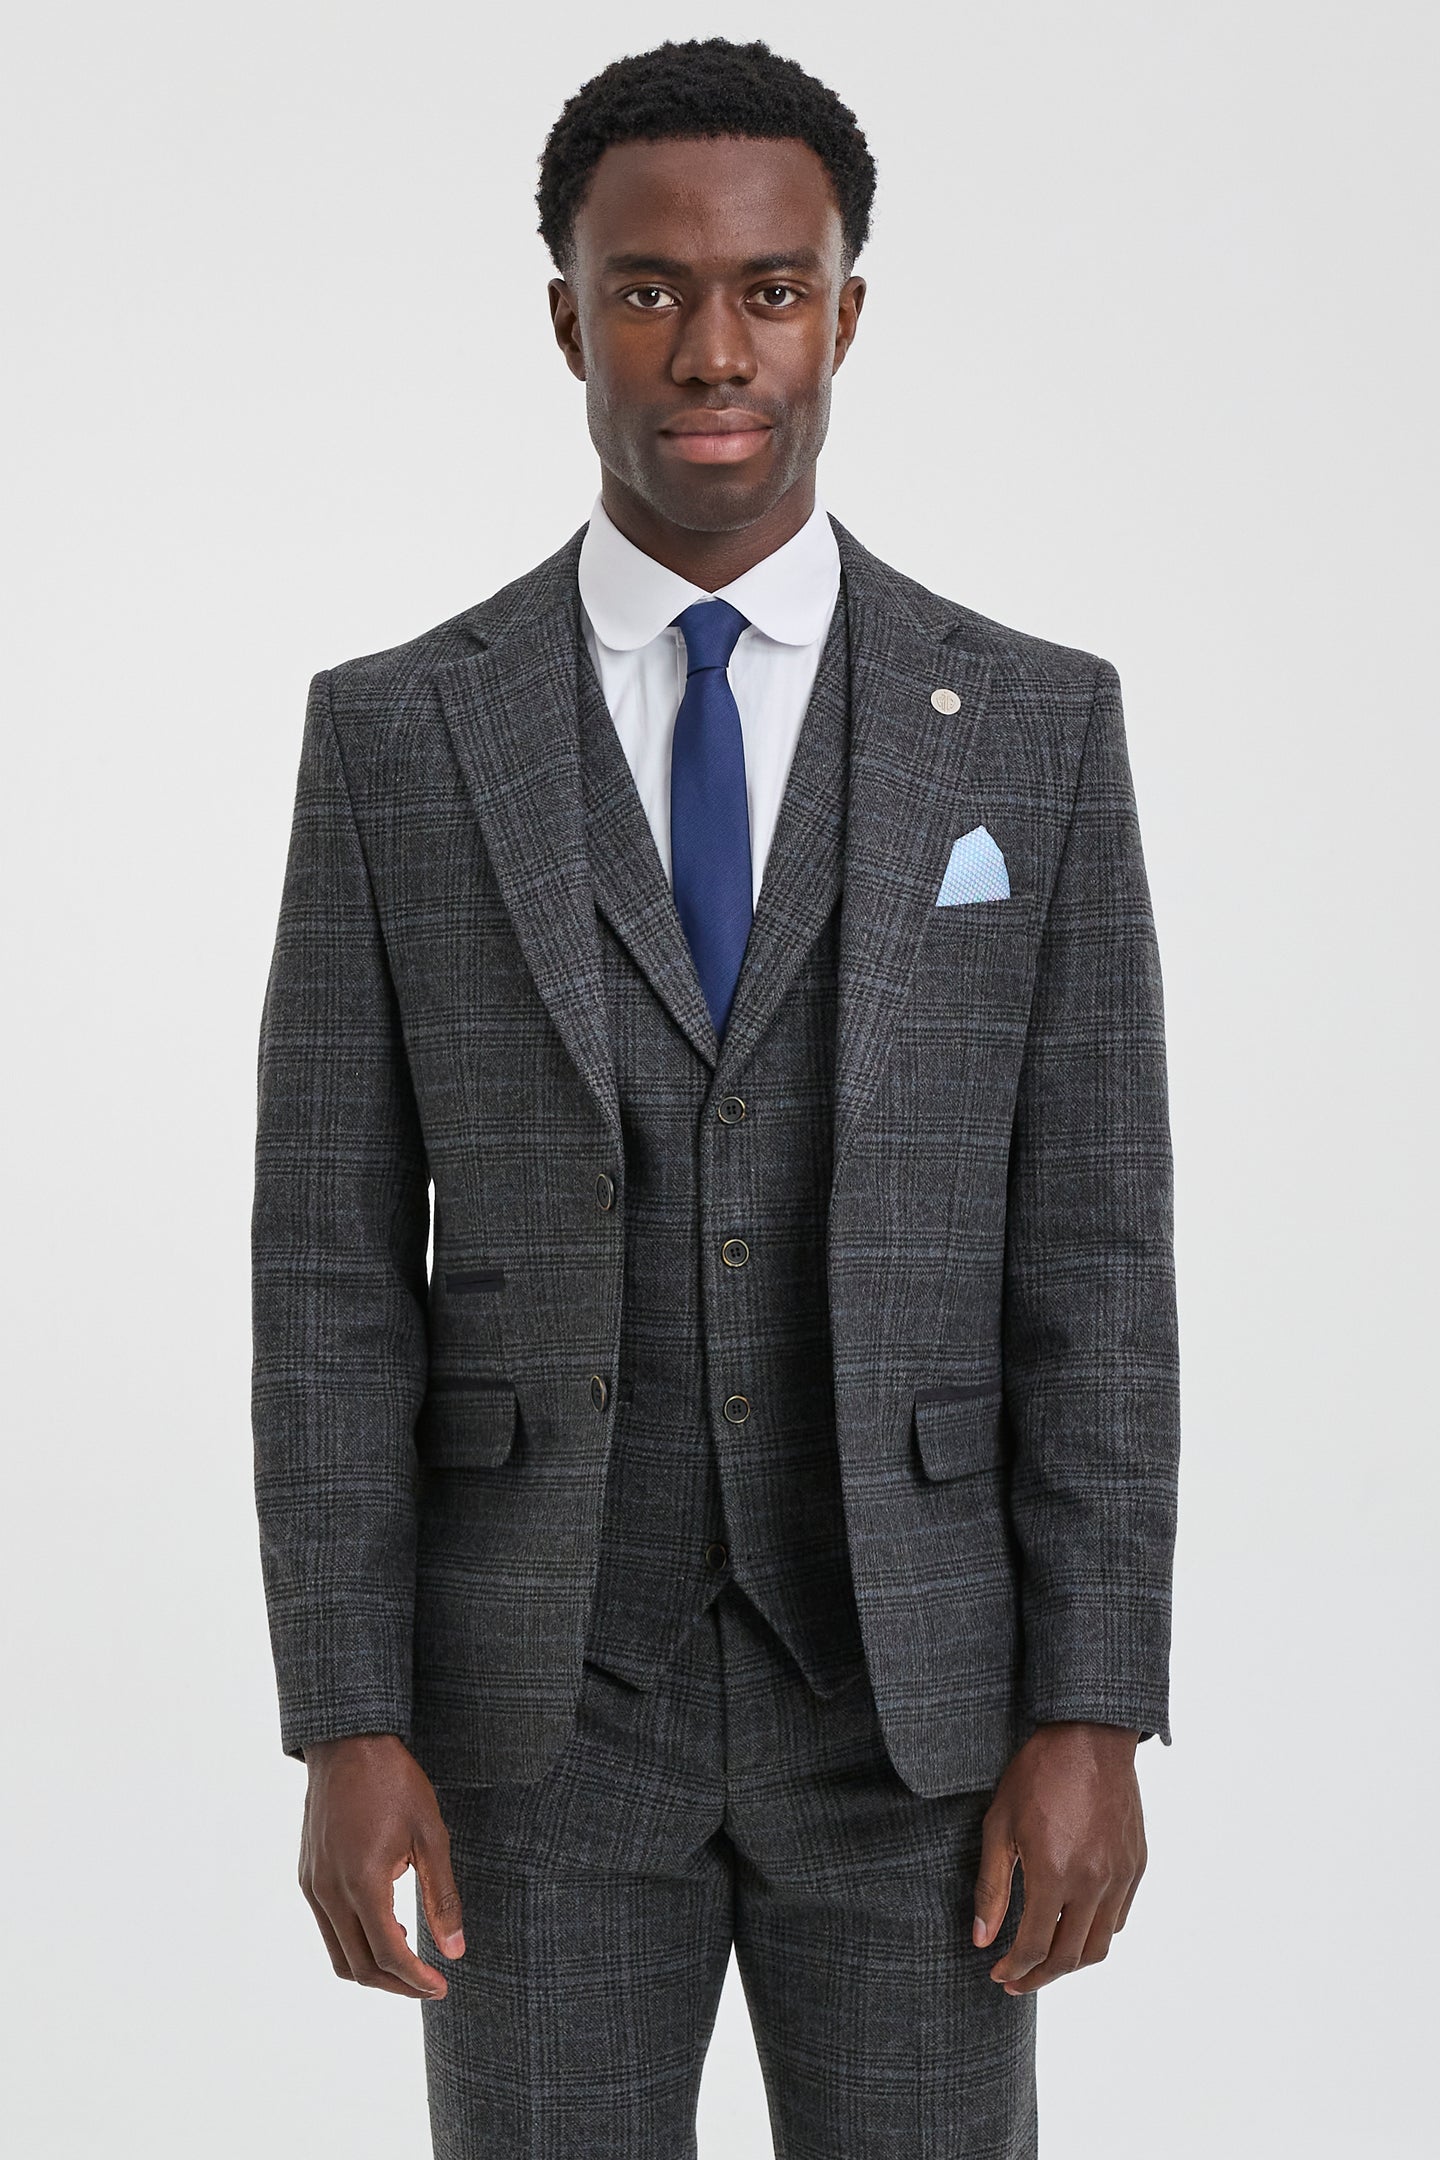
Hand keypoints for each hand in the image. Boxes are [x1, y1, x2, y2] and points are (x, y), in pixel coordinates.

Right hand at [299, 1733, 465, 1998]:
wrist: (349, 1743)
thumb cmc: (395, 1782)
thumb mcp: (430, 1834)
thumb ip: (442, 1896)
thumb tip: (455, 1950)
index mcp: (362, 1882)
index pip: (388, 1954)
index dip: (416, 1980)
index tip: (441, 1986)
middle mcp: (329, 1891)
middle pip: (358, 1967)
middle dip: (396, 1984)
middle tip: (429, 1984)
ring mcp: (313, 1885)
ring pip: (338, 1953)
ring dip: (373, 1967)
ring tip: (410, 1957)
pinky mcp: (308, 1876)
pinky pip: (328, 1928)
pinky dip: (355, 1941)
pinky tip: (386, 1923)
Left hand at [972, 1721, 1145, 1993]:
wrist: (1089, 1736)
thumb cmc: (1037, 1774)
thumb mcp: (1000, 1825)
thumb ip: (992, 1887)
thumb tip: (982, 1939)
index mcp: (1055, 1874)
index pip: (1035, 1947)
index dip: (1014, 1970)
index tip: (999, 1975)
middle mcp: (1093, 1882)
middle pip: (1070, 1957)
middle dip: (1040, 1977)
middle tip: (1016, 1980)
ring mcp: (1120, 1876)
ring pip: (1100, 1945)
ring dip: (1071, 1962)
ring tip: (1045, 1960)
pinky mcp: (1136, 1865)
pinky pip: (1119, 1917)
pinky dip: (1096, 1932)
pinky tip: (1074, 1924)